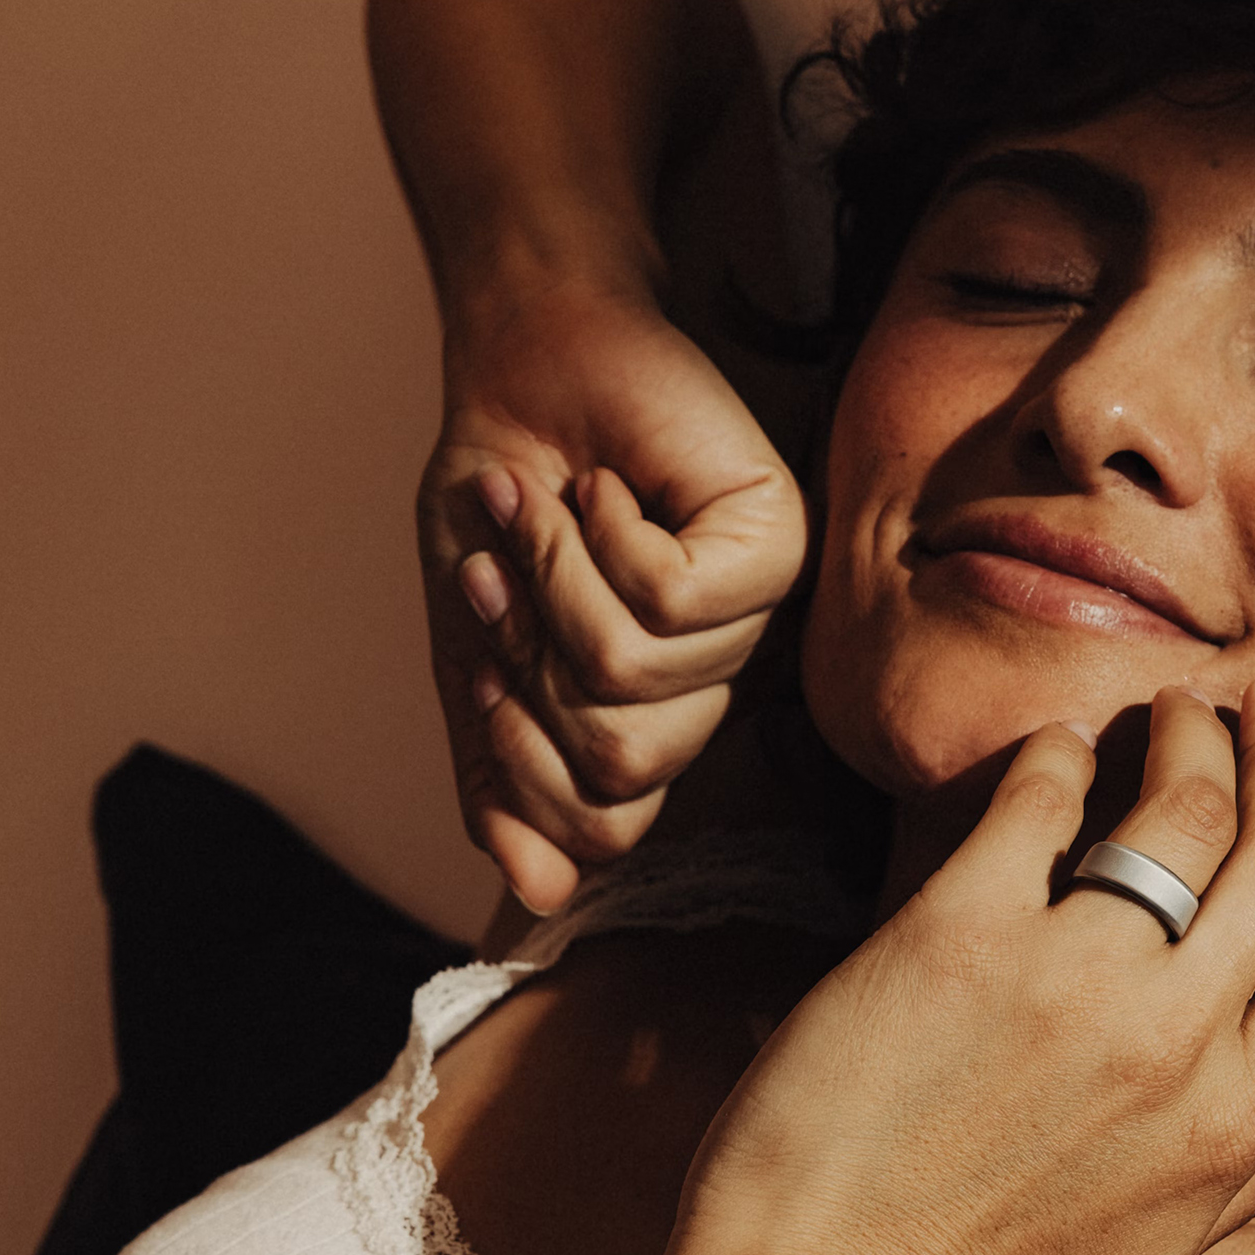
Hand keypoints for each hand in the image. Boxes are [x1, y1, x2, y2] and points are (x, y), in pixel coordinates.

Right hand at [419, 280, 805, 912]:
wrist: (523, 358)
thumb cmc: (506, 493)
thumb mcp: (478, 648)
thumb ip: (499, 771)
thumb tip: (540, 896)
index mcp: (659, 720)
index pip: (605, 826)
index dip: (516, 754)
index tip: (482, 653)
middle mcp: (720, 682)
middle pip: (621, 763)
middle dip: (528, 661)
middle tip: (509, 571)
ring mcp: (759, 618)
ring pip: (636, 677)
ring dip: (553, 583)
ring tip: (552, 513)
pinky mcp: (777, 543)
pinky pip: (669, 598)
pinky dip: (598, 538)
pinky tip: (608, 488)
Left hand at [662, 678, 1254, 1254]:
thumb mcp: (1158, 1241)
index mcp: (1237, 1121)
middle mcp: (1178, 1042)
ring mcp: (1073, 979)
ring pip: (1188, 804)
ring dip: (1192, 733)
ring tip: (1170, 710)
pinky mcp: (962, 932)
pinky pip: (1044, 796)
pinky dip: (1064, 751)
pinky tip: (1059, 747)